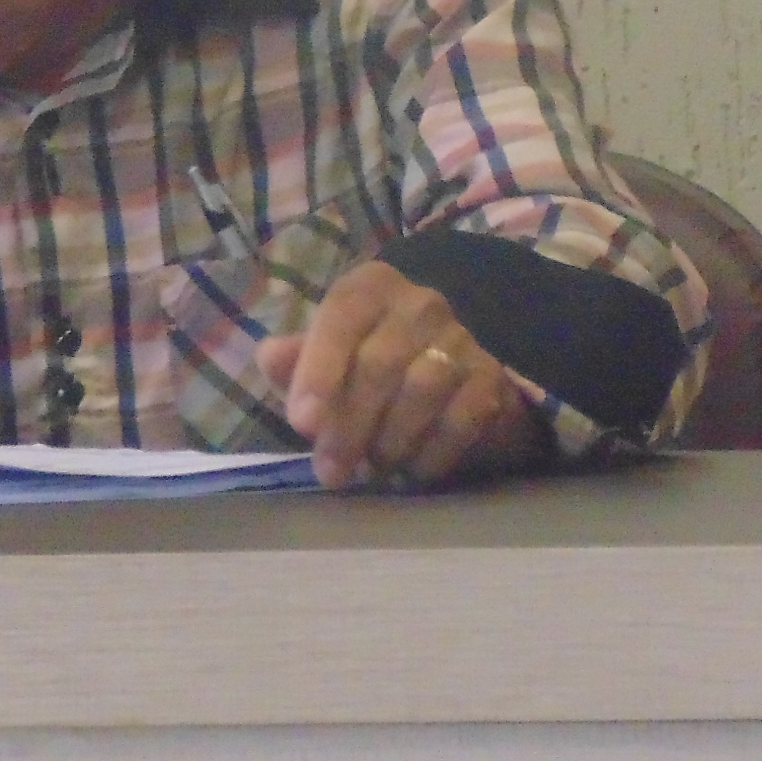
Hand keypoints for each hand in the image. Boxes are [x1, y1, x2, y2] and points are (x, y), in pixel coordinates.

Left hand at [256, 263, 544, 489]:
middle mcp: (419, 303)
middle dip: (348, 426)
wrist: (449, 375)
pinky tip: (412, 472)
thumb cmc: (367, 361)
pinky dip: (432, 454)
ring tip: (371, 470)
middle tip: (330, 472)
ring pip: (421, 392)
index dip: (318, 371)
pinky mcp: (490, 377)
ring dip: (389, 442)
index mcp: (370, 288)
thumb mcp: (325, 354)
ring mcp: (460, 337)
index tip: (300, 424)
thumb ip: (295, 358)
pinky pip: (461, 420)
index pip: (341, 317)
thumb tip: (271, 358)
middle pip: (378, 364)